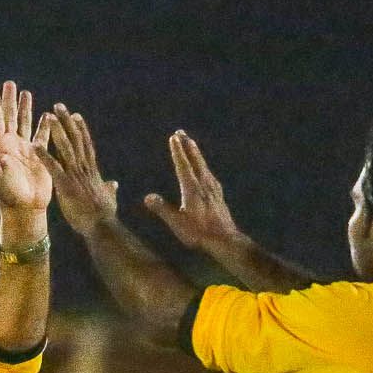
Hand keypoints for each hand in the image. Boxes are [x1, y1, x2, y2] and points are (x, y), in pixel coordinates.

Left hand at [0, 81, 51, 212]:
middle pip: (9, 117)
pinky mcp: (39, 156)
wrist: (25, 208)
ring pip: (25, 123)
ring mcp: (25, 150)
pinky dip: (45, 125)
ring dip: (25, 108)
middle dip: (9, 100)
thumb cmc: (6, 194)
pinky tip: (47, 114)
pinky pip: (42, 136)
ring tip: (26, 93)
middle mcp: (10, 145)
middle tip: (9, 83)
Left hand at [37, 104, 117, 237]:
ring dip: (57, 130)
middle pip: (76, 139)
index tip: (75, 116)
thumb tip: (114, 184)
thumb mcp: (108, 199)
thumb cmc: (104, 216)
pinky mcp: (66, 186)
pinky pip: (53, 168)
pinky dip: (44, 156)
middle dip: (67, 122)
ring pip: (66, 148)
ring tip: (50, 115)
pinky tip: (34, 145)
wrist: (102, 228)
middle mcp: (84, 168)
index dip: (80, 129)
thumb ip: (109, 189)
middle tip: (58, 105)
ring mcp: (76, 176)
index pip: (86, 145)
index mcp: (92, 171)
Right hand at [143, 130, 240, 250]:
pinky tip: (204, 169)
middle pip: (195, 159)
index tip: (173, 138)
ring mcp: (213, 188)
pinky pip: (209, 173)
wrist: (224, 240)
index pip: (183, 165)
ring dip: (196, 153)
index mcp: (192, 188)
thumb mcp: (177, 223)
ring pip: (203, 165)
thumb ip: (163, 209)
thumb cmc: (199, 233)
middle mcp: (204, 184)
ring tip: (191, 144)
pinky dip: (203, 165)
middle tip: (181, 132)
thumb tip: (147, 197)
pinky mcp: (218, 194)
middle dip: (187, 145)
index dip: (177, 151)